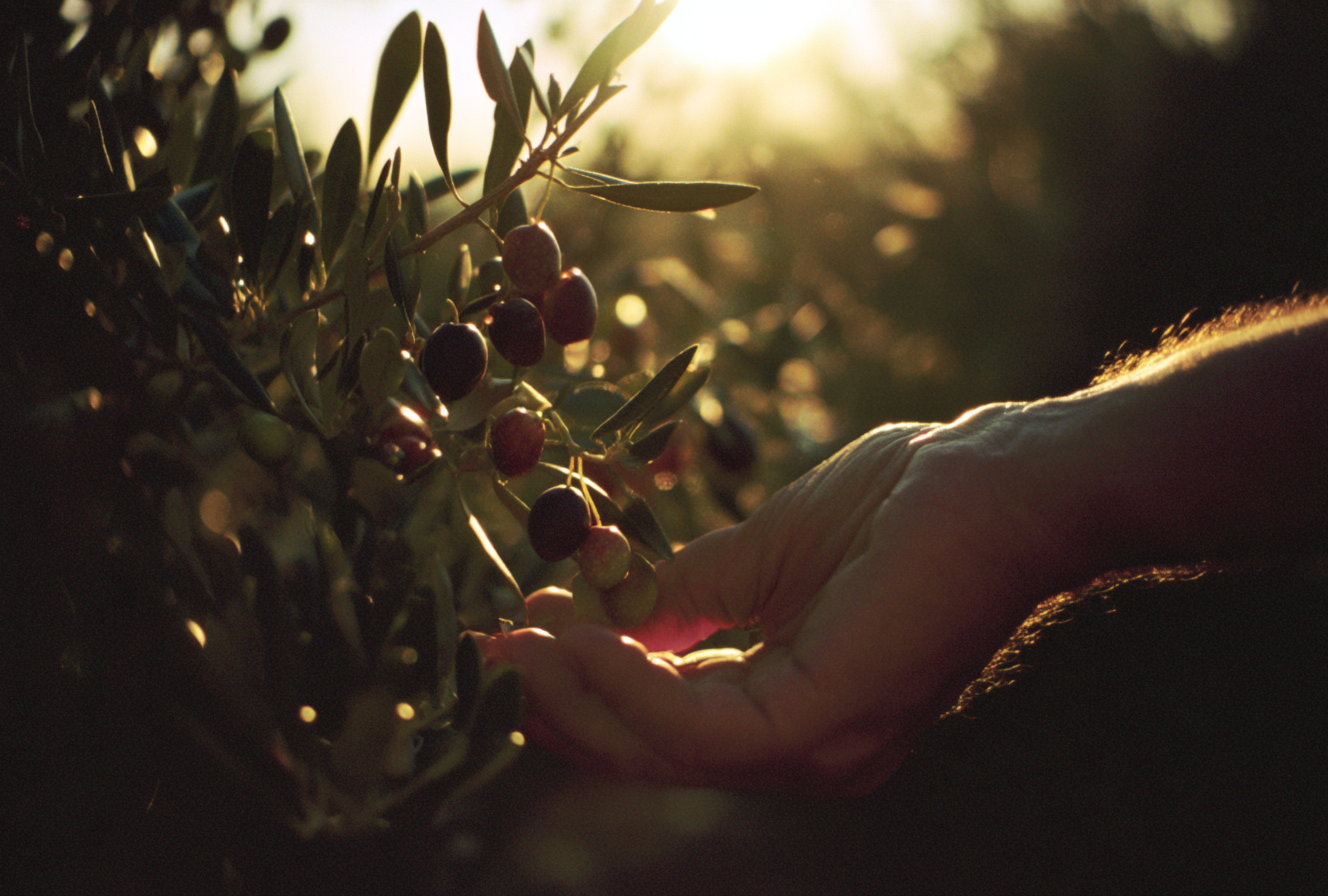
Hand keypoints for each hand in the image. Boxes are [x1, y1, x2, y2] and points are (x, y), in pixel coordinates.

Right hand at [492, 404, 1089, 792]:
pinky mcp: (825, 721)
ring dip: (576, 697)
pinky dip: (623, 687)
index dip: (585, 691)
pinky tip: (571, 639)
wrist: (995, 479)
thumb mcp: (761, 555)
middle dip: (562, 706)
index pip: (671, 727)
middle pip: (654, 754)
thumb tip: (595, 612)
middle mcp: (807, 754)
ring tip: (514, 643)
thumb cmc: (897, 505)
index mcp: (796, 713)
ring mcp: (820, 750)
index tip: (514, 641)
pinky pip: (697, 727)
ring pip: (663, 750)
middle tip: (490, 653)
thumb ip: (685, 595)